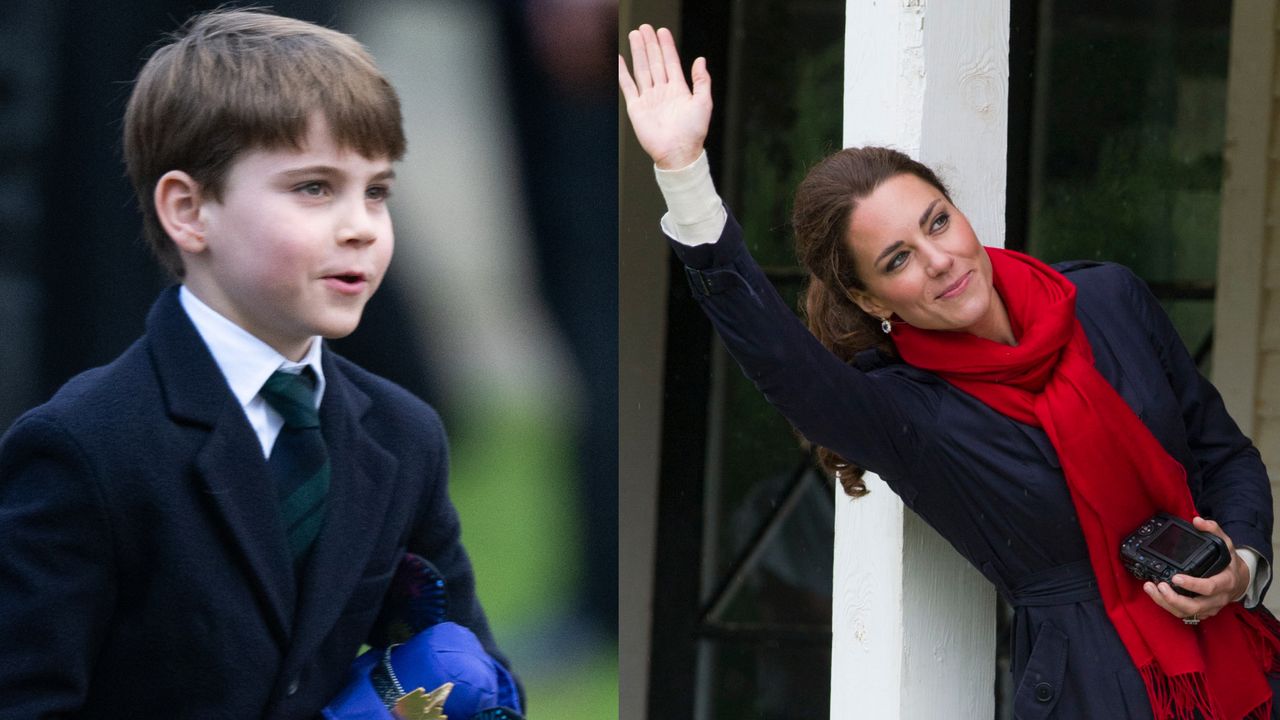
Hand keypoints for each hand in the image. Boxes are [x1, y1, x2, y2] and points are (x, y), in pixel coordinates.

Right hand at [618, 24, 712, 169]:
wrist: (678, 153)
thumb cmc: (693, 133)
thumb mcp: (704, 103)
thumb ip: (702, 81)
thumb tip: (700, 59)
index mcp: (679, 90)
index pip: (671, 62)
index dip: (666, 46)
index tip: (661, 31)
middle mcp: (663, 92)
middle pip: (654, 62)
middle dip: (650, 44)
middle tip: (645, 27)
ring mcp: (649, 98)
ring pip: (642, 69)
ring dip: (638, 52)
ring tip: (634, 35)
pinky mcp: (637, 108)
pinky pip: (628, 86)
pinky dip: (622, 72)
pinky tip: (619, 59)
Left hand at [1142, 516, 1250, 622]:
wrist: (1240, 581)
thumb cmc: (1230, 562)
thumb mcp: (1226, 543)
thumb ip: (1213, 530)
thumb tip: (1197, 520)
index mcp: (1225, 582)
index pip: (1209, 587)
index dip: (1192, 585)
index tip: (1176, 577)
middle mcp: (1218, 598)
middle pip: (1195, 606)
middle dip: (1174, 598)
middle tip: (1159, 585)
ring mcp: (1209, 608)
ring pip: (1186, 613)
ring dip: (1166, 603)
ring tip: (1150, 588)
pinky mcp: (1201, 612)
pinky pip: (1184, 614)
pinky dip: (1168, 606)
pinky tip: (1156, 594)